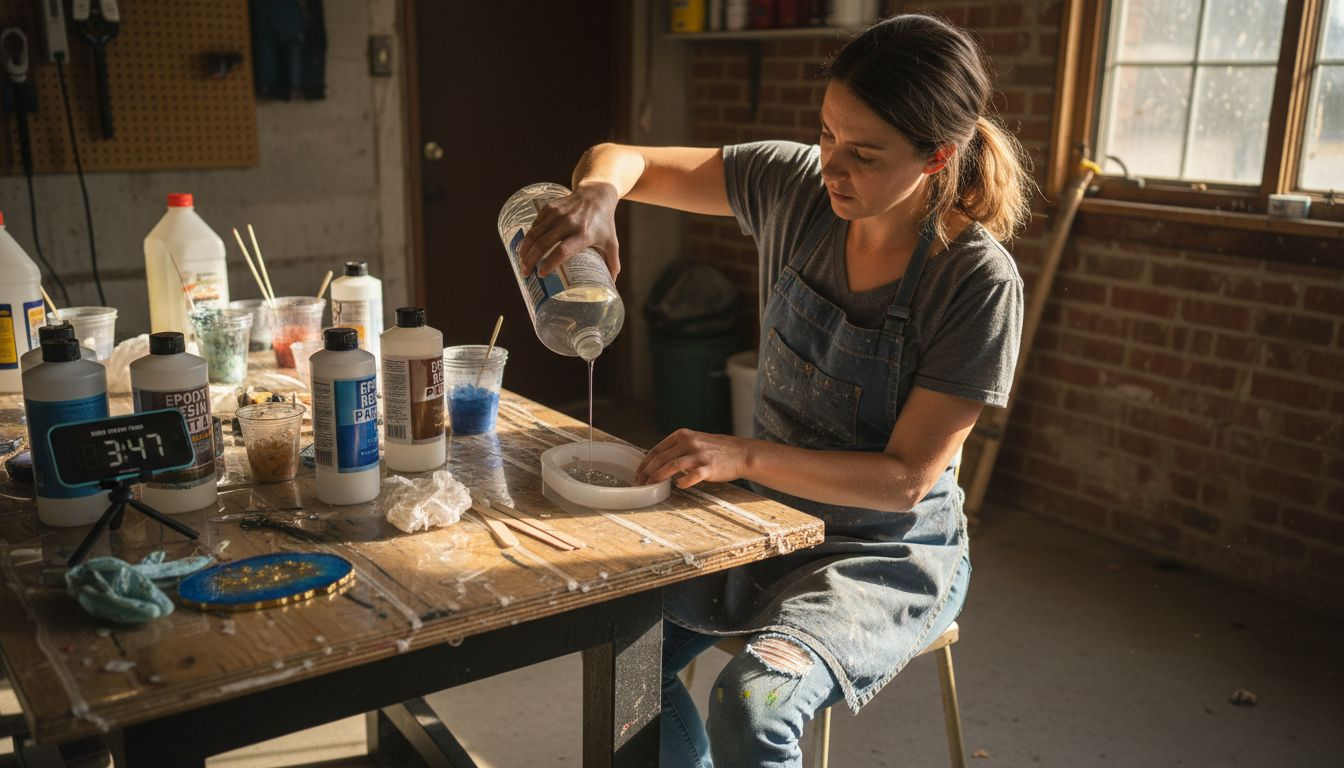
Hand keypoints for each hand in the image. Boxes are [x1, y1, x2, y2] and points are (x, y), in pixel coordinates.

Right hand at [517, 181, 621, 280]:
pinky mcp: (550, 207)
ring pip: (534, 233)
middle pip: (543, 244)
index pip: (562, 251)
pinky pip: (535, 225)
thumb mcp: (611, 243)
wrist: (597, 194)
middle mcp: (569, 223)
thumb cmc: (604, 223)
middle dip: (530, 260)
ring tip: (522, 263)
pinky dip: (528, 238)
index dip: (549, 263)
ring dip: (525, 250)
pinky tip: (526, 248)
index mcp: (584, 234)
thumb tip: (612, 288)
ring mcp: (558, 213)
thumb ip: (613, 265)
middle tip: (526, 273)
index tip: (541, 274)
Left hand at [636, 429, 750, 488]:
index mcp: (683, 435)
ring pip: (672, 466)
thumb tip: (658, 460)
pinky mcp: (709, 467)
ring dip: (658, 477)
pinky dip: (683, 483)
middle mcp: (689, 442)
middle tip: (640, 482)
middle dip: (647, 472)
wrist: (741, 453)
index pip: (657, 449)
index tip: (638, 473)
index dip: (645, 462)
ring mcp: (699, 455)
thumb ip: (678, 447)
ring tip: (650, 485)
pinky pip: (692, 477)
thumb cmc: (716, 449)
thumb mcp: (695, 440)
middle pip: (661, 458)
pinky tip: (678, 486)